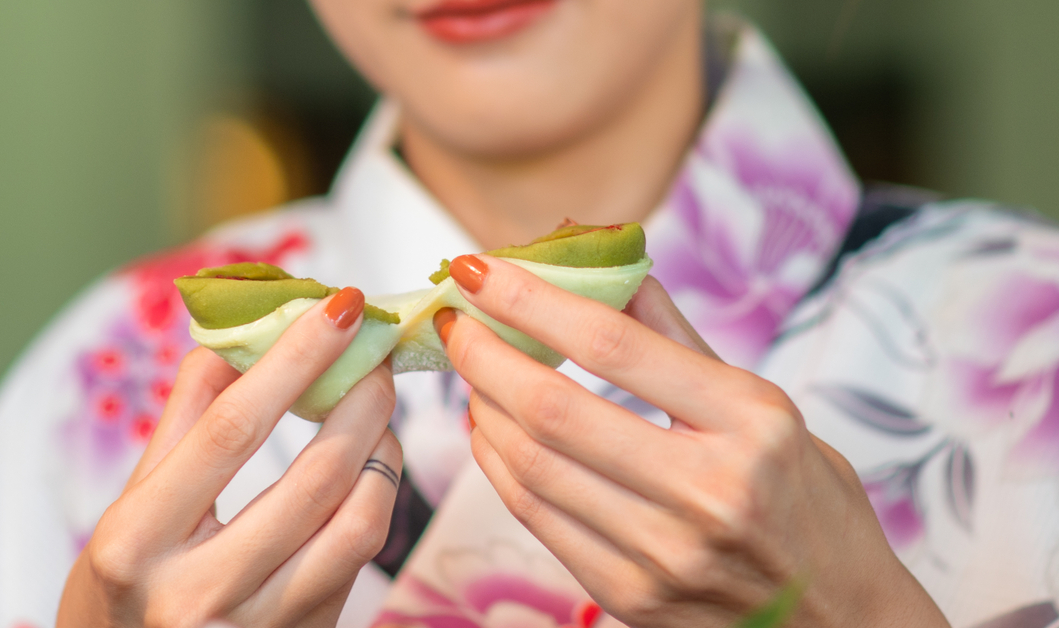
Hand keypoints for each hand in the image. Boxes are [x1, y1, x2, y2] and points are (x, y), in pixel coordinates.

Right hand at [58, 288, 402, 627]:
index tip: (339, 308)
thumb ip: (184, 422)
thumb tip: (239, 336)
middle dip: (363, 400)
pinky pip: (359, 559)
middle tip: (378, 352)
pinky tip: (369, 464)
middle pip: (315, 478)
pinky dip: (376, 497)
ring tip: (376, 409)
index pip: (233, 430)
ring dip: (382, 450)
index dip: (295, 360)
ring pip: (357, 522)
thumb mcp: (128, 506)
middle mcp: (197, 595)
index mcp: (137, 543)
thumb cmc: (122, 589)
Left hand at [433, 255, 949, 627]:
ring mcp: (664, 555)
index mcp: (751, 423)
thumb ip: (681, 342)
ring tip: (471, 369)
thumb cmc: (809, 504)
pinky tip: (491, 429)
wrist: (839, 619)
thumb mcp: (770, 409)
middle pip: (555, 409)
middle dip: (483, 354)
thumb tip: (609, 272)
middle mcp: (708, 492)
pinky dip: (499, 465)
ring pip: (531, 466)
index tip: (481, 269)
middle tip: (456, 318)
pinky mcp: (630, 597)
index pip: (614, 346)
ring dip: (483, 407)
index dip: (532, 299)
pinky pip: (537, 518)